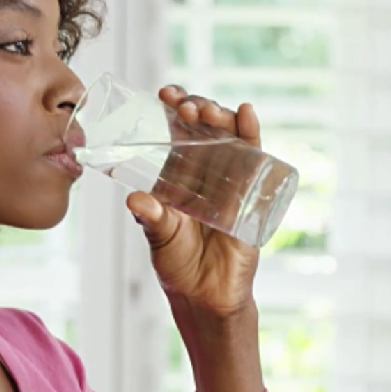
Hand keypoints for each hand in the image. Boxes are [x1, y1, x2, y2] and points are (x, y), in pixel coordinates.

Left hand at [126, 85, 264, 391]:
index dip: (172, 112)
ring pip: (228, 138)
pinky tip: (246, 115)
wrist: (208, 297)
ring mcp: (230, 181)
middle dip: (195, 110)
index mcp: (177, 177)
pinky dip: (252, 135)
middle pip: (203, 130)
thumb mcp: (160, 238)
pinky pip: (254, 160)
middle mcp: (204, 173)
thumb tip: (135, 200)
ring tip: (207, 110)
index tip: (164, 94)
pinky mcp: (251, 194)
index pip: (176, 134)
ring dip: (220, 118)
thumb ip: (151, 219)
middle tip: (183, 104)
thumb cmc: (178, 265)